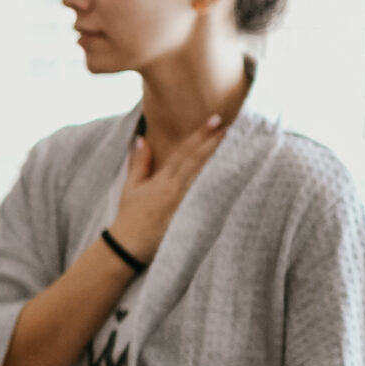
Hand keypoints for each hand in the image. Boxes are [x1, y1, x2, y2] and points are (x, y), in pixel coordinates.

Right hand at [110, 117, 227, 261]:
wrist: (129, 246)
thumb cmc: (130, 216)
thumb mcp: (131, 187)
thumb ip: (140, 162)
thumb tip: (142, 139)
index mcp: (163, 180)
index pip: (184, 152)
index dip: (200, 134)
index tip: (214, 120)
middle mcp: (176, 189)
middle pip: (199, 161)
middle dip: (215, 142)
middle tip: (230, 125)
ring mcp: (184, 204)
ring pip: (206, 177)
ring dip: (221, 160)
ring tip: (235, 145)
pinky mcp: (190, 217)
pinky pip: (208, 198)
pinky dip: (219, 185)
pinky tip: (231, 175)